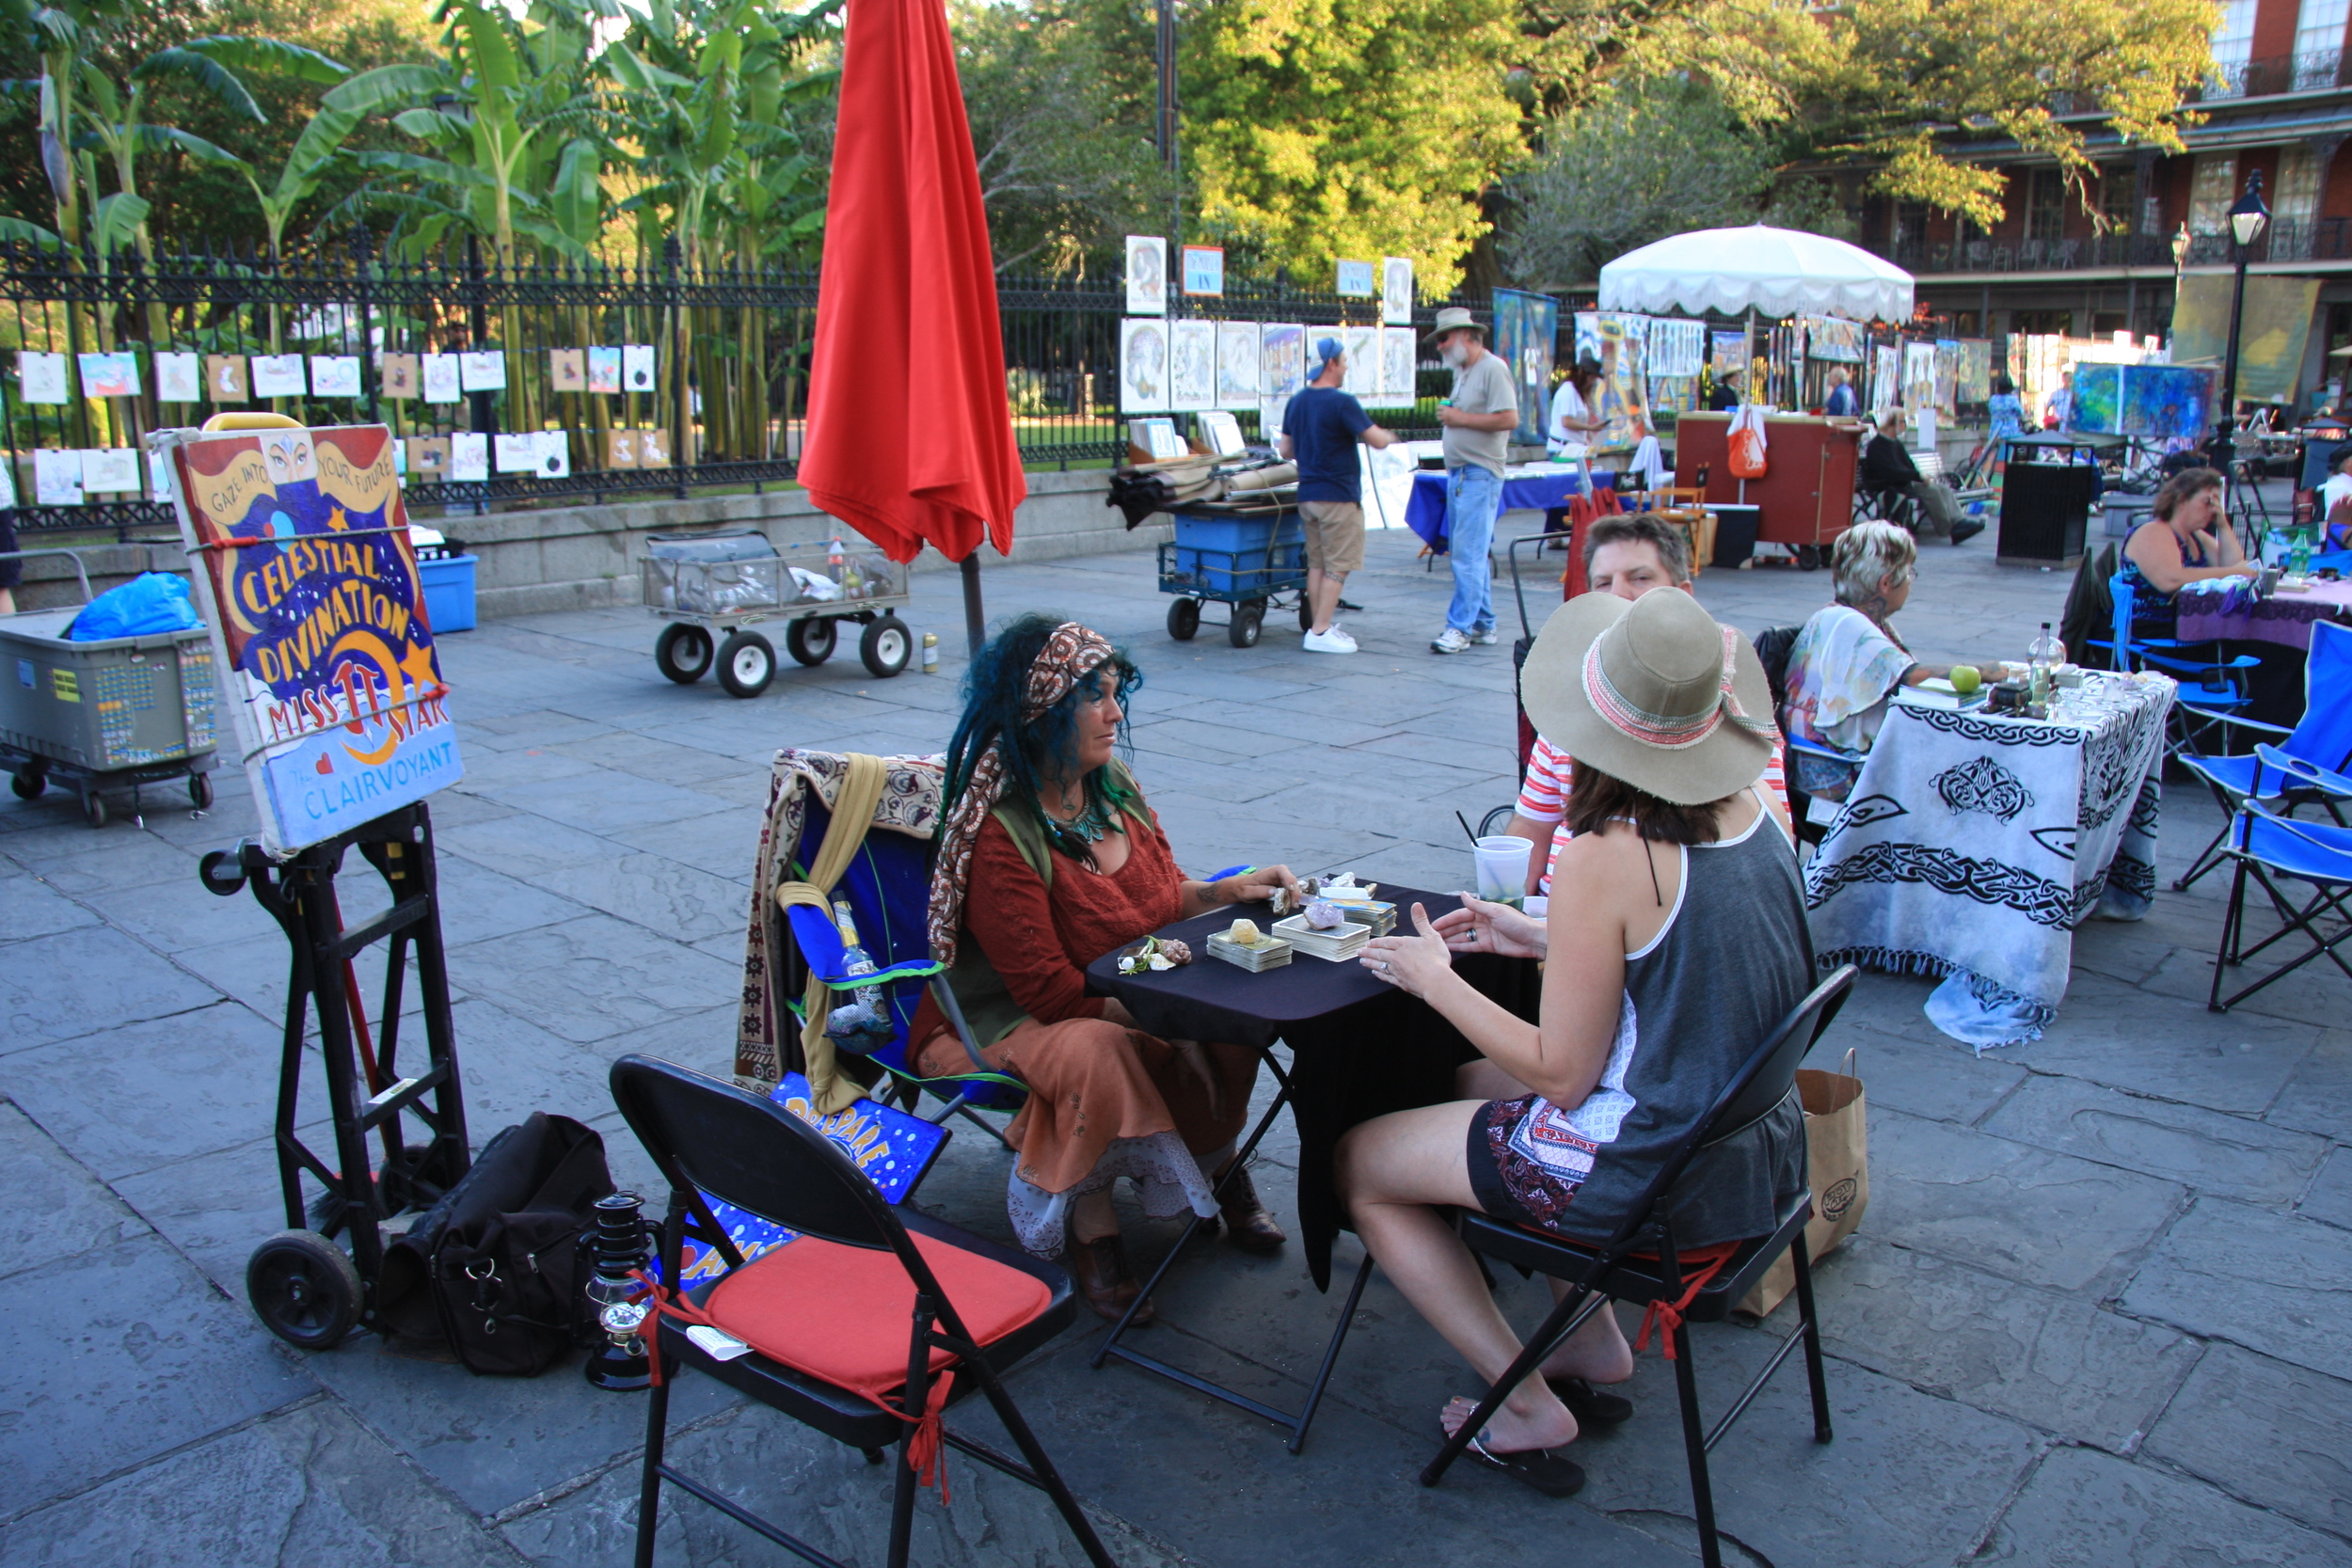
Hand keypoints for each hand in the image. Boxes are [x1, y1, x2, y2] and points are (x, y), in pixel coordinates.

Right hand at [1167, 1037, 1220, 1121]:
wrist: (1182, 1043)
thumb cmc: (1182, 1052)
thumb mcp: (1183, 1069)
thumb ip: (1185, 1078)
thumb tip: (1184, 1088)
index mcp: (1209, 1072)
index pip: (1215, 1089)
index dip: (1216, 1100)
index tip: (1215, 1112)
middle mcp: (1214, 1073)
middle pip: (1220, 1093)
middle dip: (1221, 1107)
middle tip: (1221, 1120)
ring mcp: (1213, 1074)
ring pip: (1219, 1095)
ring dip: (1219, 1108)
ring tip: (1219, 1120)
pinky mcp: (1210, 1075)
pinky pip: (1214, 1092)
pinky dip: (1215, 1103)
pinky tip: (1215, 1112)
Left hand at [1224, 864, 1302, 907]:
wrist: (1238, 888)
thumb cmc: (1242, 888)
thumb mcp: (1246, 891)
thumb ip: (1259, 891)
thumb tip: (1274, 891)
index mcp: (1267, 873)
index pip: (1281, 870)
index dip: (1288, 878)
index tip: (1291, 889)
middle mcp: (1276, 875)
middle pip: (1290, 879)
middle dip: (1295, 891)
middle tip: (1294, 904)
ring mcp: (1279, 881)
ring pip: (1292, 886)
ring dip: (1294, 895)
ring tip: (1292, 905)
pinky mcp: (1280, 888)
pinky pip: (1289, 891)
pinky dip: (1291, 898)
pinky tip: (1289, 905)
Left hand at [1359, 903, 1455, 997]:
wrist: (1435, 981)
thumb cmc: (1435, 958)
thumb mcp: (1431, 935)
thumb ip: (1421, 921)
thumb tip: (1416, 905)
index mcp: (1403, 944)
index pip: (1386, 942)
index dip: (1376, 942)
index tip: (1368, 943)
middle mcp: (1396, 956)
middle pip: (1379, 953)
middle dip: (1368, 952)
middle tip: (1359, 952)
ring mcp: (1396, 970)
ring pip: (1379, 965)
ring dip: (1370, 963)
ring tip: (1362, 961)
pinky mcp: (1399, 982)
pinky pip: (1385, 977)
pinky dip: (1379, 974)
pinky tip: (1375, 973)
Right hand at [1429, 895, 1546, 959]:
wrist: (1533, 940)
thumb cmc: (1518, 923)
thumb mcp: (1496, 912)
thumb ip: (1477, 905)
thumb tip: (1462, 894)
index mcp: (1484, 911)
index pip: (1461, 915)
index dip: (1447, 920)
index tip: (1434, 924)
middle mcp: (1482, 921)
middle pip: (1460, 926)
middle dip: (1446, 930)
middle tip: (1430, 936)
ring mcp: (1484, 934)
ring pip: (1463, 936)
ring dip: (1451, 939)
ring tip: (1436, 944)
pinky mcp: (1488, 946)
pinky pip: (1471, 946)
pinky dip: (1461, 947)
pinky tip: (1450, 949)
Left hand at [1435, 405, 1463, 427]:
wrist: (1462, 419)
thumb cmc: (1459, 413)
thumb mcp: (1455, 408)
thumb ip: (1451, 408)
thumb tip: (1450, 408)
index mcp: (1446, 409)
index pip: (1439, 407)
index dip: (1438, 407)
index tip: (1439, 408)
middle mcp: (1444, 413)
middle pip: (1437, 413)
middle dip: (1438, 413)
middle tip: (1439, 413)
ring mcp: (1444, 419)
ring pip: (1438, 418)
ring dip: (1440, 418)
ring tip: (1441, 418)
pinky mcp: (1446, 423)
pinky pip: (1442, 423)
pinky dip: (1443, 422)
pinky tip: (1445, 422)